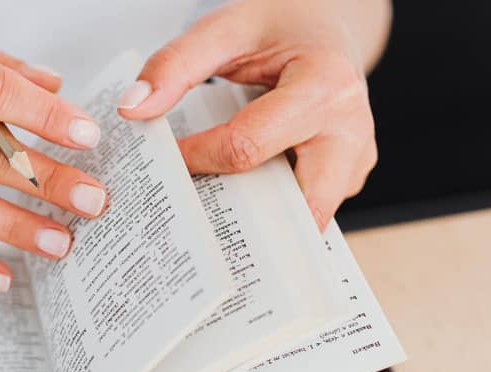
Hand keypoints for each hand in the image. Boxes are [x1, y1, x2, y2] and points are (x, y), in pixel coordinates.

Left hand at [117, 0, 387, 230]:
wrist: (327, 25)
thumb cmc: (281, 26)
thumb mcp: (227, 28)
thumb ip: (176, 64)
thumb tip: (133, 108)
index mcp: (326, 85)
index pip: (248, 146)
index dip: (197, 159)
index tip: (165, 160)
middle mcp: (351, 129)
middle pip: (297, 205)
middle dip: (246, 222)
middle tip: (195, 222)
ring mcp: (357, 158)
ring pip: (308, 219)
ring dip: (263, 226)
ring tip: (217, 217)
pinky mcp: (351, 175)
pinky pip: (310, 208)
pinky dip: (274, 212)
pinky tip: (243, 201)